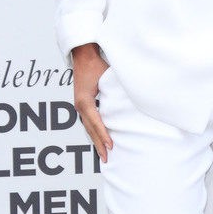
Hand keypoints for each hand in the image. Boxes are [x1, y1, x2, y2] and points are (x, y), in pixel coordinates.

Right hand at [72, 43, 112, 160]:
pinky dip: (94, 132)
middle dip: (99, 144)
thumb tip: (133, 100)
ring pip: (88, 128)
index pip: (96, 122)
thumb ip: (117, 90)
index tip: (111, 146)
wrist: (83, 54)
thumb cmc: (96, 64)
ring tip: (103, 154)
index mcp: (85, 101)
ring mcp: (79, 105)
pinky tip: (99, 139)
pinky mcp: (82, 104)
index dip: (103, 135)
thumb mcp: (107, 77)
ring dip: (95, 140)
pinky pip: (88, 122)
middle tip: (107, 158)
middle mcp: (80, 105)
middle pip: (91, 129)